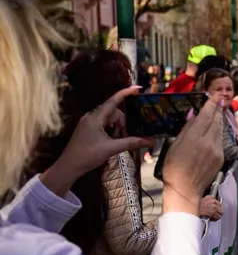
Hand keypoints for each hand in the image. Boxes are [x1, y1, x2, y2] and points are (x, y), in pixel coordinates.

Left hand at [41, 86, 155, 197]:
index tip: (138, 88)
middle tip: (126, 137)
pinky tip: (111, 142)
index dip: (125, 93)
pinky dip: (111, 131)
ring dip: (117, 129)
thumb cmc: (88, 155)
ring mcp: (88, 123)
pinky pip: (103, 125)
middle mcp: (91, 117)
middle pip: (114, 113)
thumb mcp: (112, 149)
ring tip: (118, 142)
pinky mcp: (87, 130)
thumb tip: (151, 142)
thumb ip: (132, 143)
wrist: (69, 166)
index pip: (113, 101)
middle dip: (123, 123)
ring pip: (109, 120)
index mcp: (95, 118)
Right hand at [161, 98, 224, 215]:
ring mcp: (216, 150)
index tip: (215, 96)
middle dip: (217, 110)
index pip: (205, 116)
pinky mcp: (221, 157)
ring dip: (219, 120)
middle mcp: (208, 143)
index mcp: (193, 139)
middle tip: (219, 100)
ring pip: (219, 130)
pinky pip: (220, 140)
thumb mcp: (174, 146)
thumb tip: (194, 113)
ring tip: (217, 111)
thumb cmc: (173, 168)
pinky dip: (218, 132)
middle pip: (215, 121)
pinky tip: (215, 128)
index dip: (211, 105)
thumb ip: (186, 129)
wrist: (185, 189)